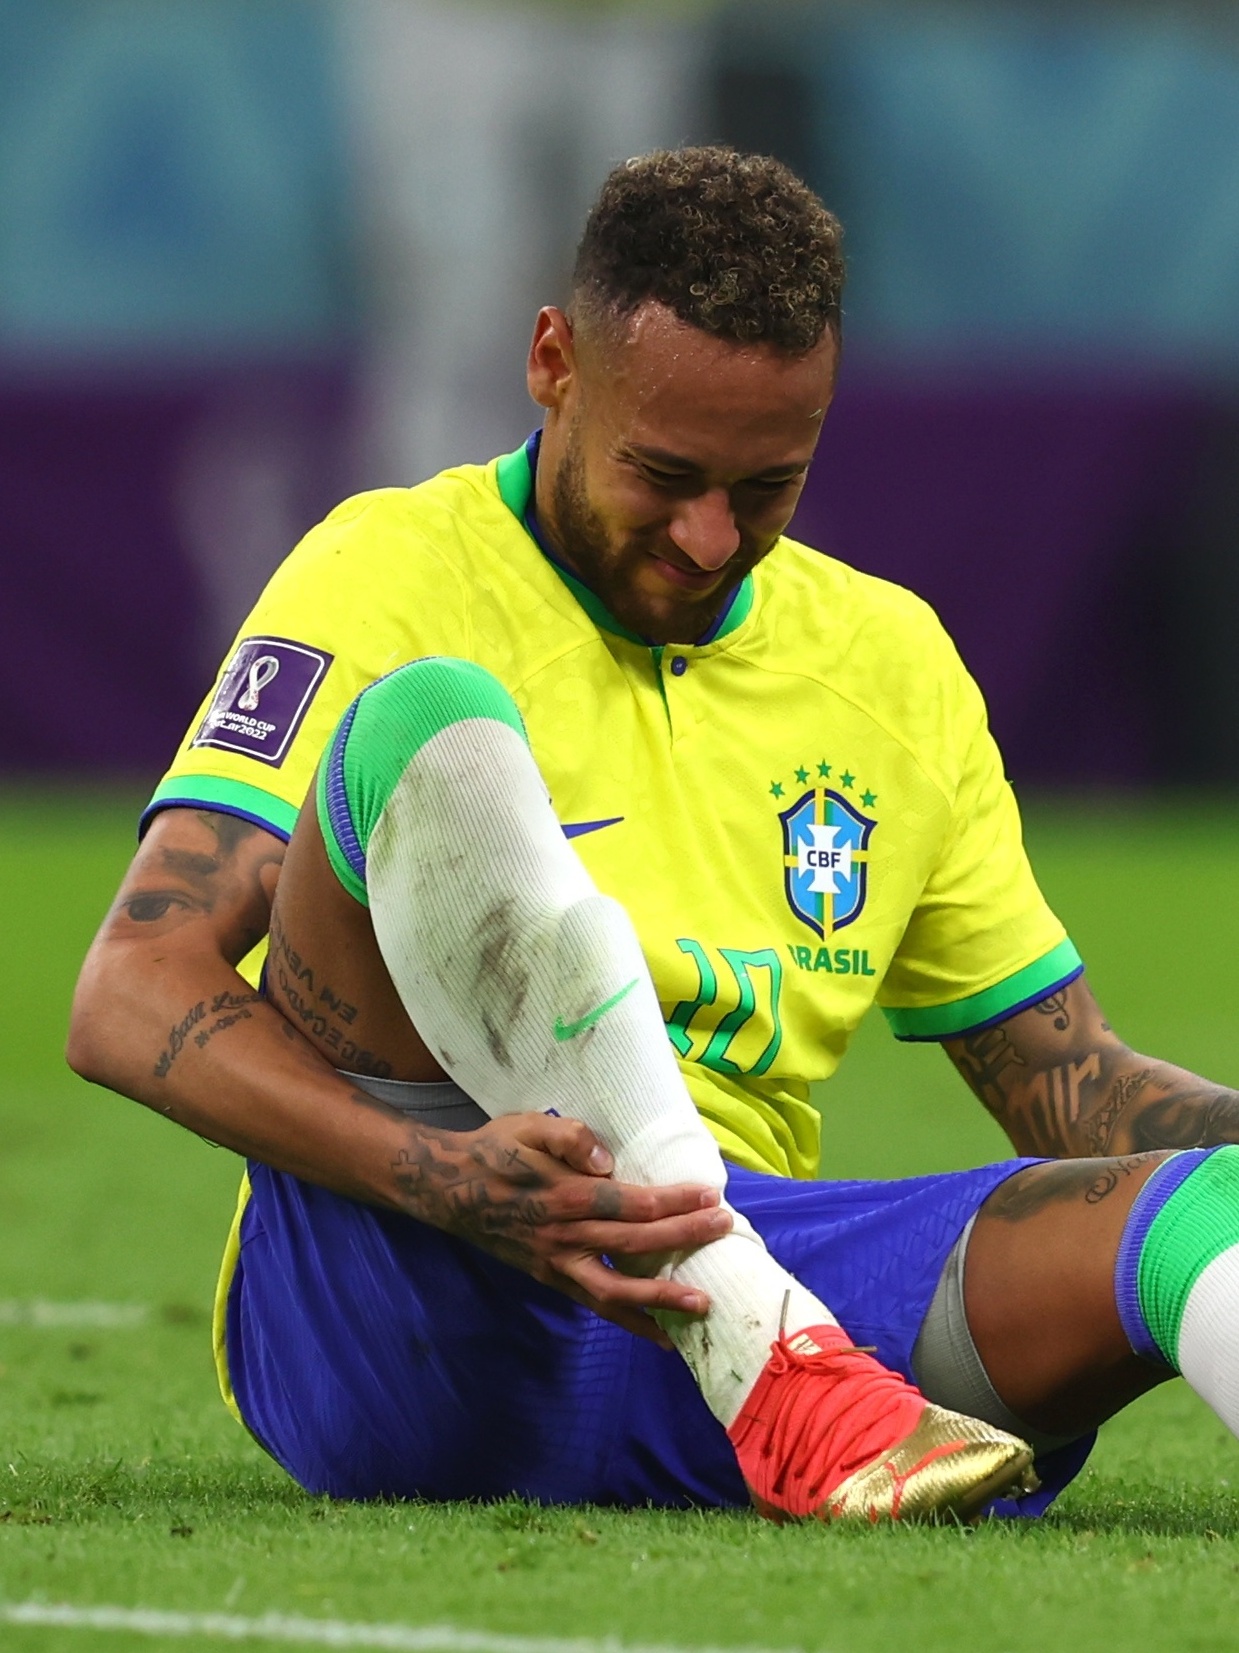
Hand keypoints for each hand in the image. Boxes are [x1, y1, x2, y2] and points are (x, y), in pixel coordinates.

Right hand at [389, 1111, 730, 1345]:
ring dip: (661, 1299)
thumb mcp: (527, 1125)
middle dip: (682, 1238)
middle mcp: (564, 1236)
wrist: (450, 1189)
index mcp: (563, 1195)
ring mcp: (557, 1264)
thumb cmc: (496, 1150)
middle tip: (723, 1229)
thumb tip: (606, 1159)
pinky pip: (596, 1306)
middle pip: (633, 1244)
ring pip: (615, 1290)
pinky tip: (663, 1334)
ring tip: (703, 1304)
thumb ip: (568, 1136)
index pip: (629, 1202)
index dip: (671, 1201)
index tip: (709, 1196)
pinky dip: (631, 1322)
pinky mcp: (552, 1280)